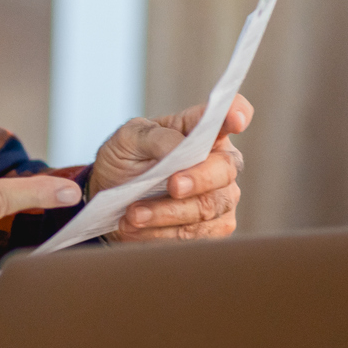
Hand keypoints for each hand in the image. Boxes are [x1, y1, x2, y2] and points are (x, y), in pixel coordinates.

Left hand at [90, 94, 253, 241]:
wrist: (111, 198)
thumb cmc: (125, 160)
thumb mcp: (128, 139)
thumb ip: (155, 137)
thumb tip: (179, 146)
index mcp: (200, 130)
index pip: (229, 114)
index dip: (236, 114)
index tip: (236, 119)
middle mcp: (219, 162)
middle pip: (225, 169)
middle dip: (198, 179)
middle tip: (172, 186)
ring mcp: (221, 196)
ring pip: (207, 207)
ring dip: (167, 213)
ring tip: (133, 214)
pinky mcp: (213, 227)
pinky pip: (196, 234)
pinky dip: (163, 233)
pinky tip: (137, 228)